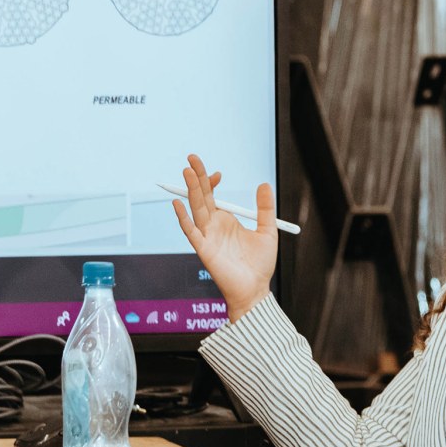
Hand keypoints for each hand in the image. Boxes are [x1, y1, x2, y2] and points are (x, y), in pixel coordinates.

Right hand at [172, 152, 278, 320]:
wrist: (255, 289)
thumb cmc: (260, 264)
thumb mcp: (267, 231)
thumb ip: (265, 208)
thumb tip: (264, 183)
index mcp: (225, 220)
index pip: (212, 196)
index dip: (211, 182)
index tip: (218, 173)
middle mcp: (213, 226)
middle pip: (201, 197)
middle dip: (196, 178)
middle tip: (192, 158)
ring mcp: (207, 237)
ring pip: (196, 209)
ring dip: (191, 190)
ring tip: (187, 171)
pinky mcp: (204, 250)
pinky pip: (191, 232)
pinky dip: (183, 218)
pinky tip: (178, 205)